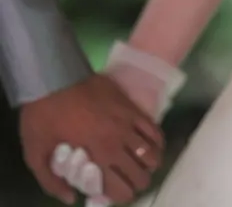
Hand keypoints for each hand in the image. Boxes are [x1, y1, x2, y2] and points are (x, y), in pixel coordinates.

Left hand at [20, 74, 162, 204]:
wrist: (56, 76)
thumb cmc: (44, 114)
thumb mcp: (35, 152)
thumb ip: (51, 181)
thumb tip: (71, 198)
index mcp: (96, 156)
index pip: (121, 189)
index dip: (120, 197)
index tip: (112, 193)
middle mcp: (118, 143)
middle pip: (141, 175)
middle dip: (136, 183)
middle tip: (127, 181)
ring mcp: (128, 123)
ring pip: (152, 153)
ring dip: (149, 164)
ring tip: (143, 164)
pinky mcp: (132, 107)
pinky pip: (154, 129)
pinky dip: (157, 142)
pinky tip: (153, 146)